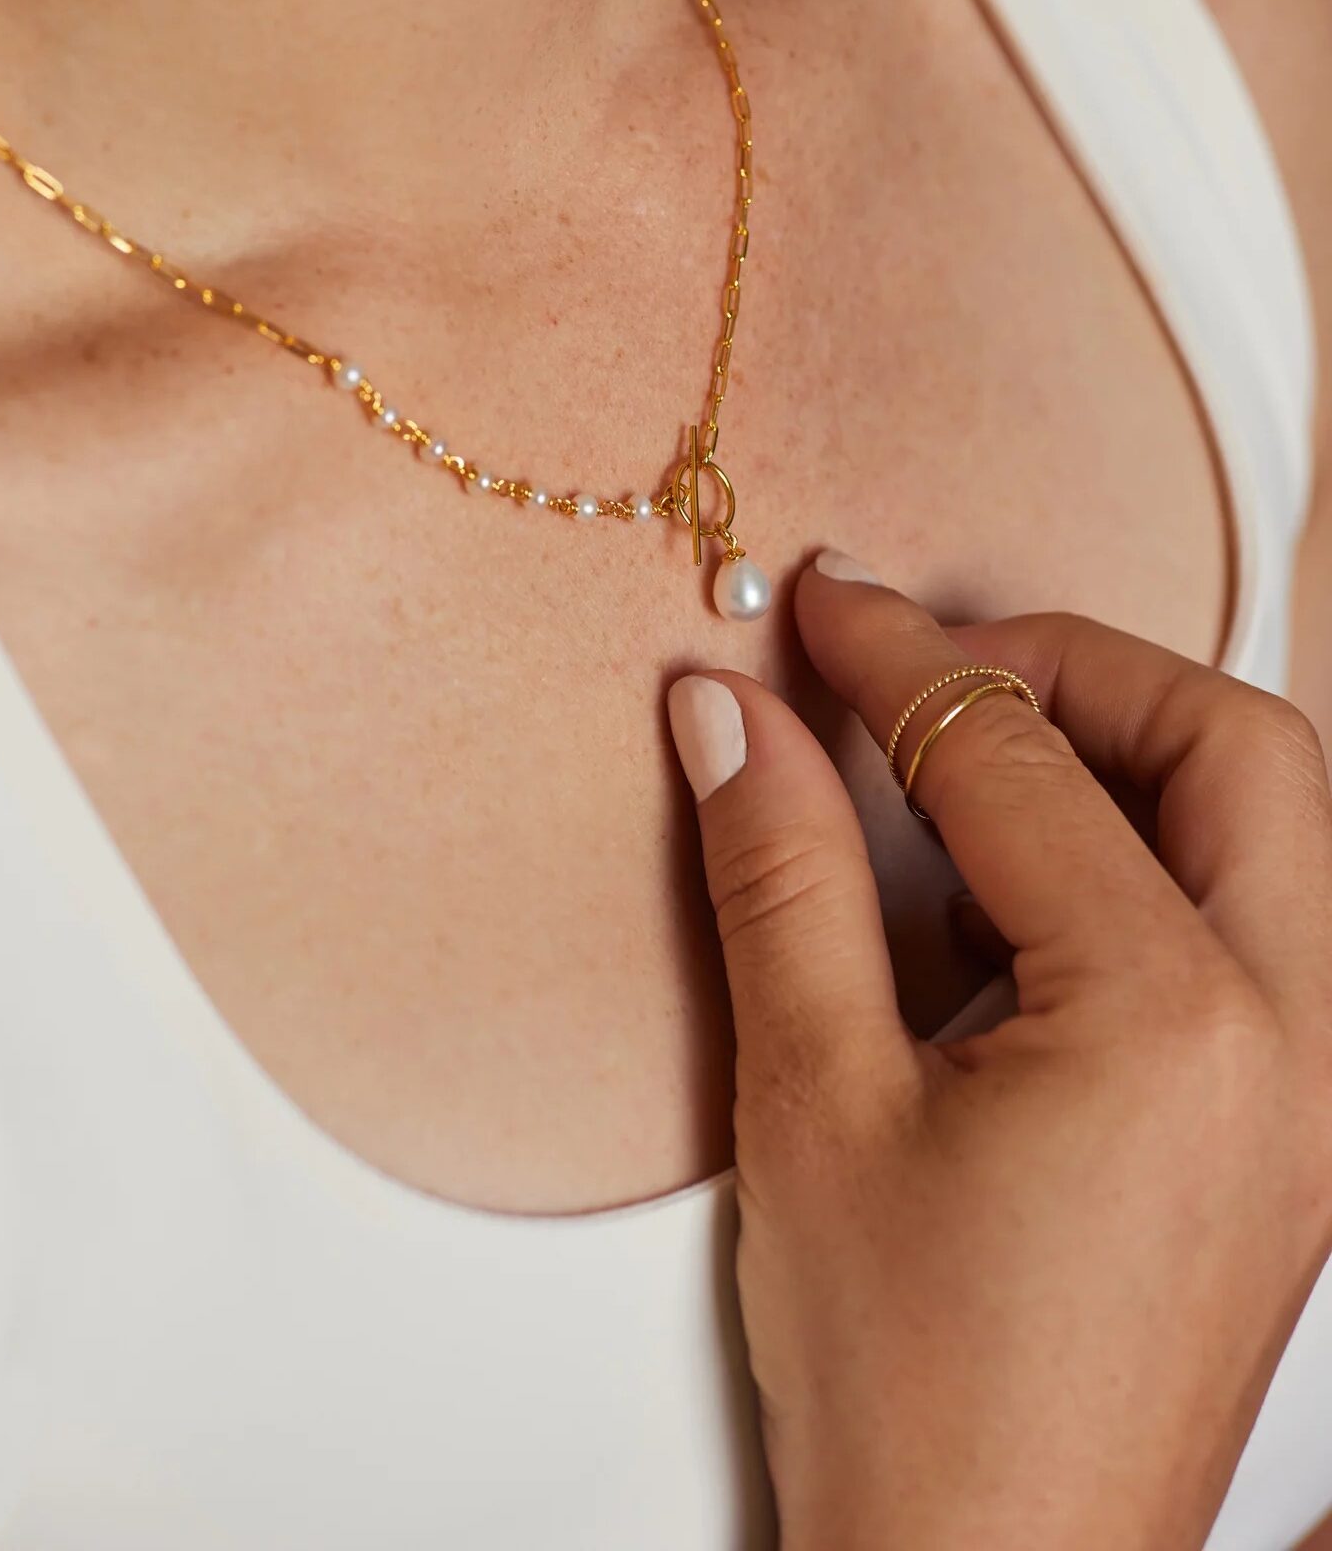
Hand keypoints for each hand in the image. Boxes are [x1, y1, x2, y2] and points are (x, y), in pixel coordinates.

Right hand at [666, 553, 1331, 1550]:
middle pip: (1235, 748)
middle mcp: (1301, 1045)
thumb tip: (731, 715)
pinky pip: (1269, 931)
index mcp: (1175, 1023)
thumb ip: (777, 872)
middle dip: (1078, 669)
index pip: (1020, 762)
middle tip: (931, 665)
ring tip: (977, 768)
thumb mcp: (811, 1106)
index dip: (899, 661)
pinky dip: (1163, 864)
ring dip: (1139, 758)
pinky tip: (1026, 910)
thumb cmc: (915, 1395)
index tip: (821, 609)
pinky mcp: (1299, 1143)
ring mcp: (1319, 1101)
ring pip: (1280, 832)